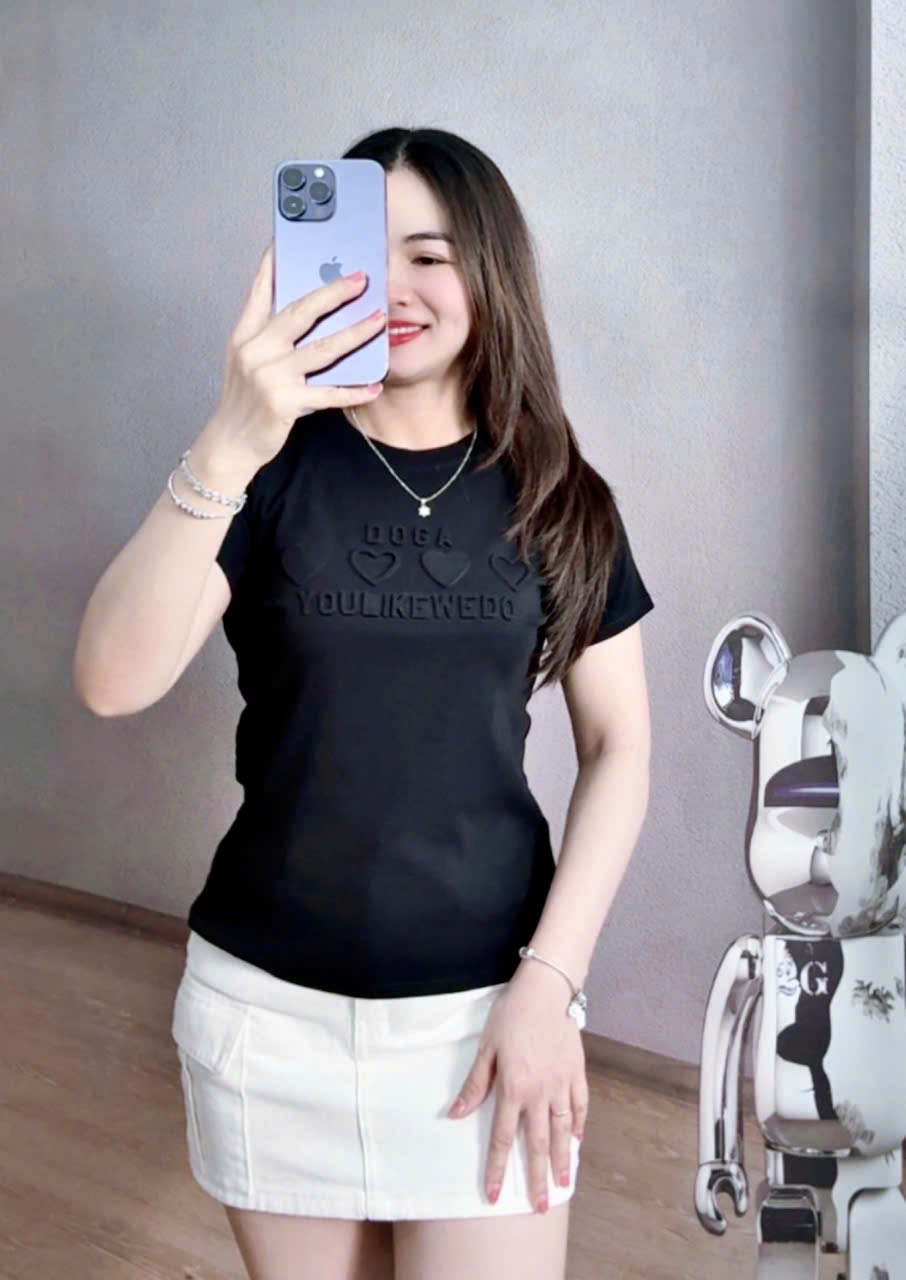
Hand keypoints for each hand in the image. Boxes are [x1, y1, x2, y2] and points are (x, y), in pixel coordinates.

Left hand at [446, 964, 587, 1212]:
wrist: (546, 990)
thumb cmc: (511, 1015)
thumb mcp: (486, 1048)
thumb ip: (474, 1084)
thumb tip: (455, 1114)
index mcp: (513, 1088)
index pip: (502, 1138)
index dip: (497, 1168)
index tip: (494, 1195)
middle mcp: (539, 1093)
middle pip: (537, 1144)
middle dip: (536, 1177)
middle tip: (540, 1205)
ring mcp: (561, 1084)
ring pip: (563, 1130)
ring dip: (562, 1159)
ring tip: (563, 1183)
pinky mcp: (577, 1072)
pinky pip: (580, 1106)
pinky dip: (580, 1125)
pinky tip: (578, 1141)